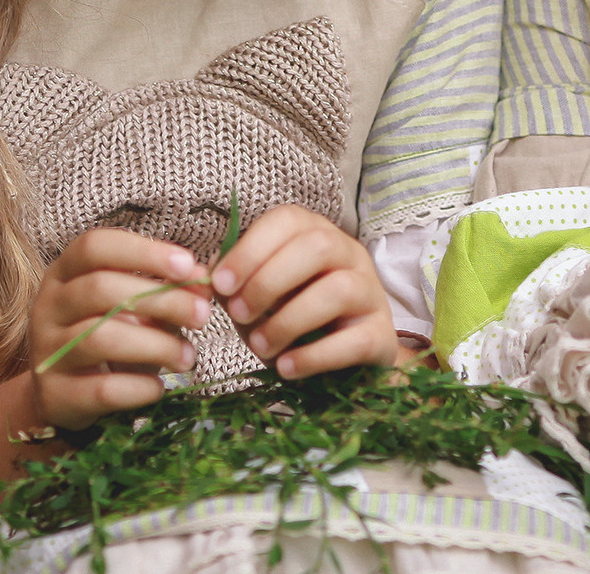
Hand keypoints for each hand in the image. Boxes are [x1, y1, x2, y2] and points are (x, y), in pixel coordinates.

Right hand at [29, 229, 211, 428]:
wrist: (61, 393)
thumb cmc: (104, 333)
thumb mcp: (131, 304)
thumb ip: (165, 289)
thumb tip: (204, 282)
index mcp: (65, 272)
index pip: (94, 246)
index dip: (142, 252)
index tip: (187, 265)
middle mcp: (48, 306)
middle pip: (101, 289)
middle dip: (162, 300)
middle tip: (203, 315)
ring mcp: (47, 351)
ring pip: (101, 338)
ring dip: (156, 346)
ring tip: (188, 356)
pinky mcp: (54, 395)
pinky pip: (102, 389)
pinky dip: (139, 387)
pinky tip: (159, 386)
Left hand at [211, 205, 398, 378]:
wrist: (347, 358)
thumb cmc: (296, 318)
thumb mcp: (262, 296)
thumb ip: (237, 283)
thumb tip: (208, 275)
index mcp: (317, 234)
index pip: (288, 221)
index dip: (251, 249)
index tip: (220, 284)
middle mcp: (349, 254)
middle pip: (317, 246)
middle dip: (268, 281)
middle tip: (238, 314)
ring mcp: (371, 293)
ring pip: (338, 290)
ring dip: (288, 321)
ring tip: (260, 346)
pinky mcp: (381, 335)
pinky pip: (353, 341)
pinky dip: (314, 356)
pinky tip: (286, 368)